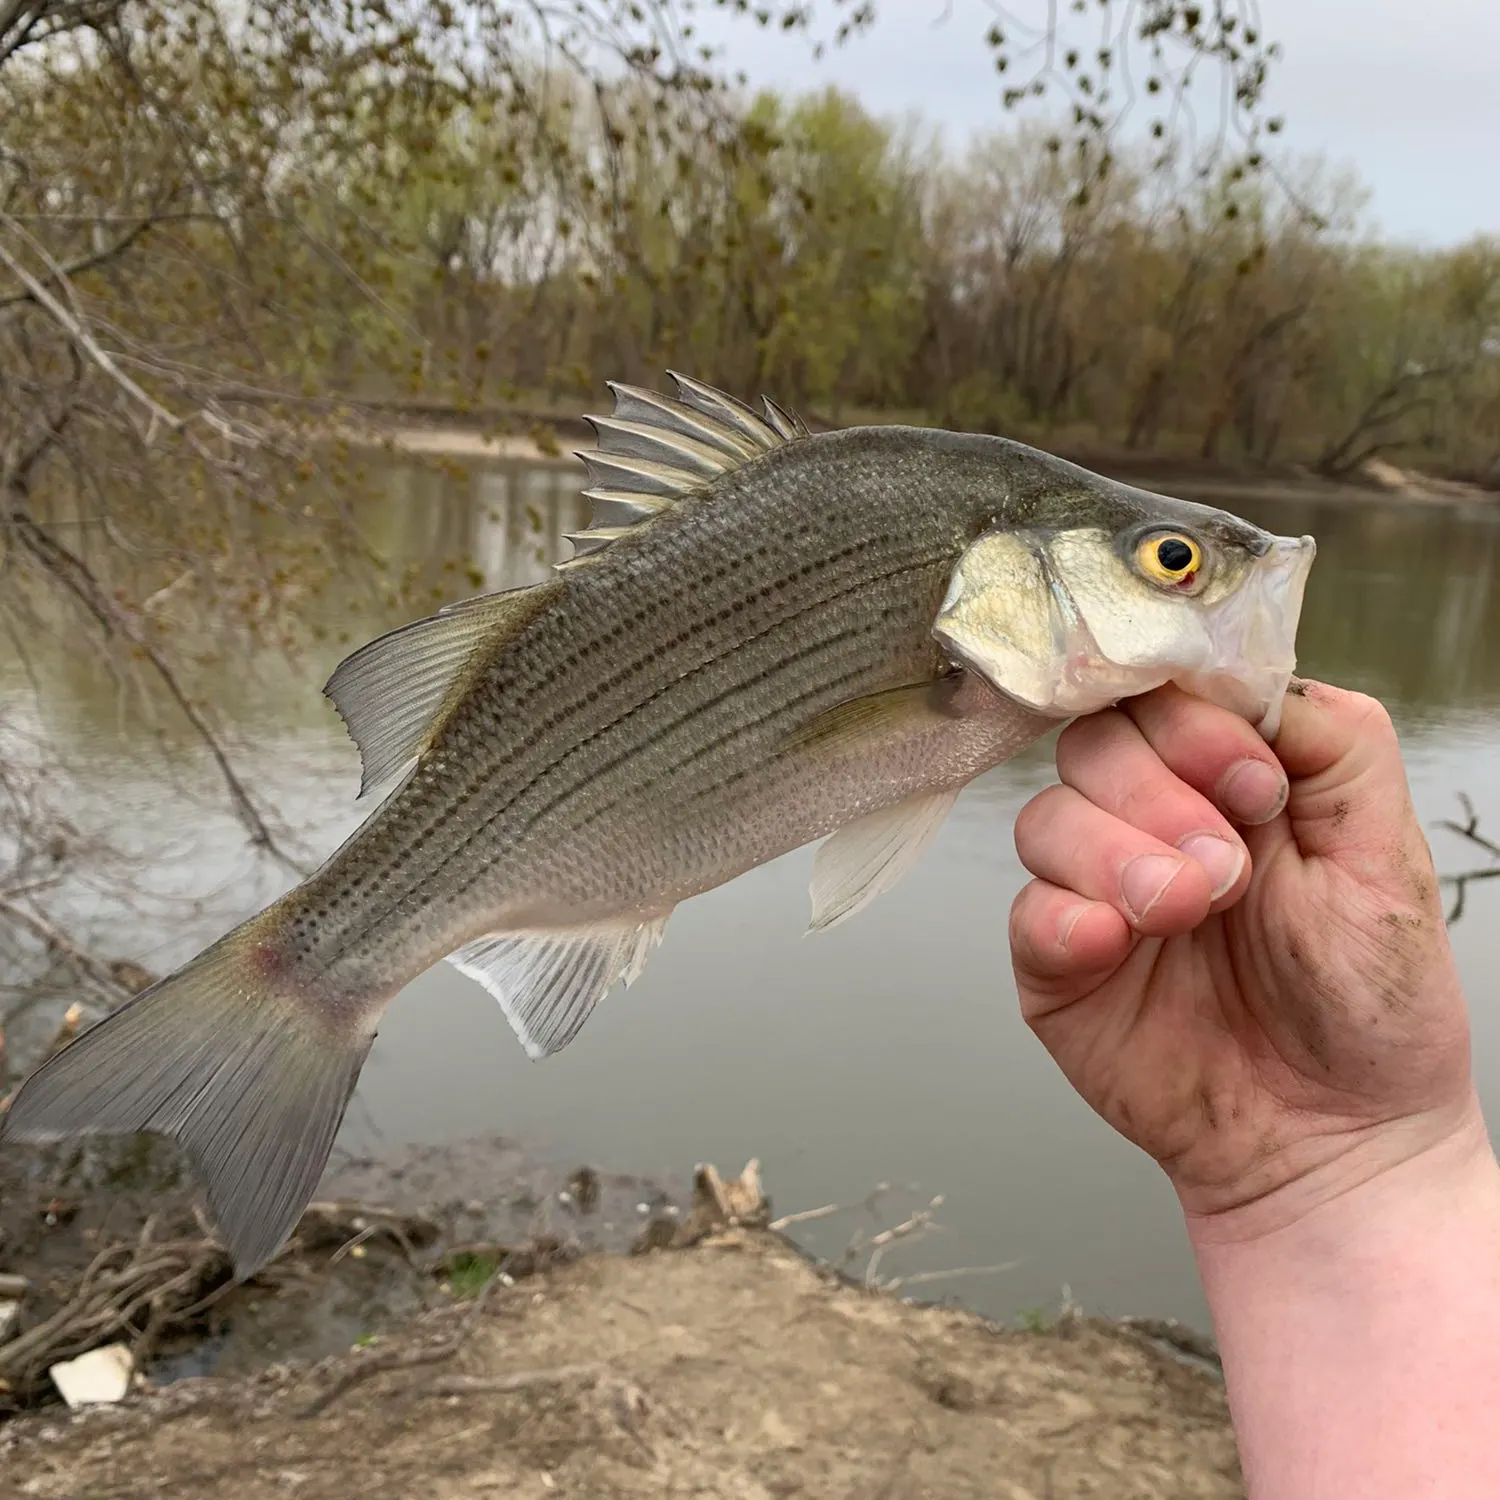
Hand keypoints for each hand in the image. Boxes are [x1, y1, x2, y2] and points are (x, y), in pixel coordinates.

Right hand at [1008, 678, 1478, 1233]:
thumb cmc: (1371, 1003)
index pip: (1164, 696)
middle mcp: (1152, 823)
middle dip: (1157, 792)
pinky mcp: (1057, 964)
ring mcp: (1096, 892)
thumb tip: (1245, 675)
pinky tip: (1114, 943)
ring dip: (1117, 856)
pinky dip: (1064, 915)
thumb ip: (1334, 741)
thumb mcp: (1386, 854)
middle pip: (1093, 743)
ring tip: (1186, 912)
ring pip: (1048, 818)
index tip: (1253, 786)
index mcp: (1227, 783)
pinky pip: (1025, 912)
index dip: (1190, 722)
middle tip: (1227, 869)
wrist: (1336, 1141)